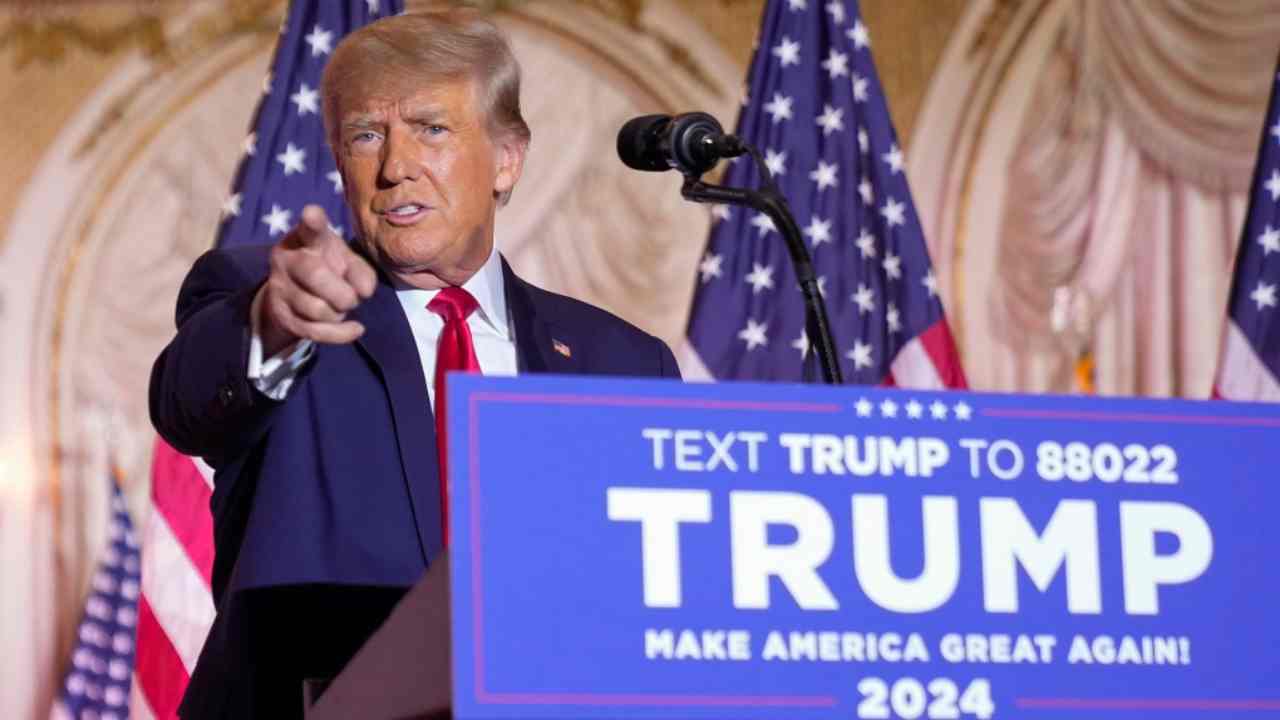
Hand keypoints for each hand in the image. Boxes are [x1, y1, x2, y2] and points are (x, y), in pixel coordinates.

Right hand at [258, 205, 377, 354]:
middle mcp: (287, 258)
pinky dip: (341, 333)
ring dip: (339, 313)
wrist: (295, 292)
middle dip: (343, 293)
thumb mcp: (347, 261)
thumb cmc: (329, 266)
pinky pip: (314, 331)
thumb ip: (361, 271)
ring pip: (315, 308)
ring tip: (341, 307)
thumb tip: (364, 291)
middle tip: (352, 298)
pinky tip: (355, 329)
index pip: (310, 229)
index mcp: (306, 238)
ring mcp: (279, 286)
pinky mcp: (281, 313)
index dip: (313, 221)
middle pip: (315, 275)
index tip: (312, 213)